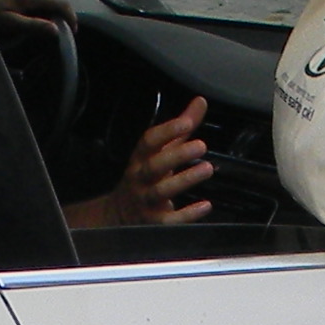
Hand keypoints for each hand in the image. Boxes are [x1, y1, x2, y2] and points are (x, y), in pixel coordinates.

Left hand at [0, 0, 70, 28]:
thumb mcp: (9, 25)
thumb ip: (33, 26)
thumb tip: (56, 30)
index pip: (60, 1)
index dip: (70, 15)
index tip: (73, 30)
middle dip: (65, 10)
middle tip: (66, 28)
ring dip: (56, 4)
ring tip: (55, 21)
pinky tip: (40, 11)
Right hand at [63, 97, 214, 228]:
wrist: (118, 215)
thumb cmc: (145, 178)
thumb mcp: (158, 153)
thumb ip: (180, 130)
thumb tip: (200, 102)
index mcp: (140, 159)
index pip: (149, 142)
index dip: (166, 131)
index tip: (186, 122)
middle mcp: (139, 179)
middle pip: (154, 165)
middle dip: (176, 155)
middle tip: (201, 146)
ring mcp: (145, 201)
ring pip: (160, 191)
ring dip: (184, 180)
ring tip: (207, 168)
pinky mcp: (153, 222)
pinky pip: (168, 220)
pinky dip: (186, 214)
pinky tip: (205, 205)